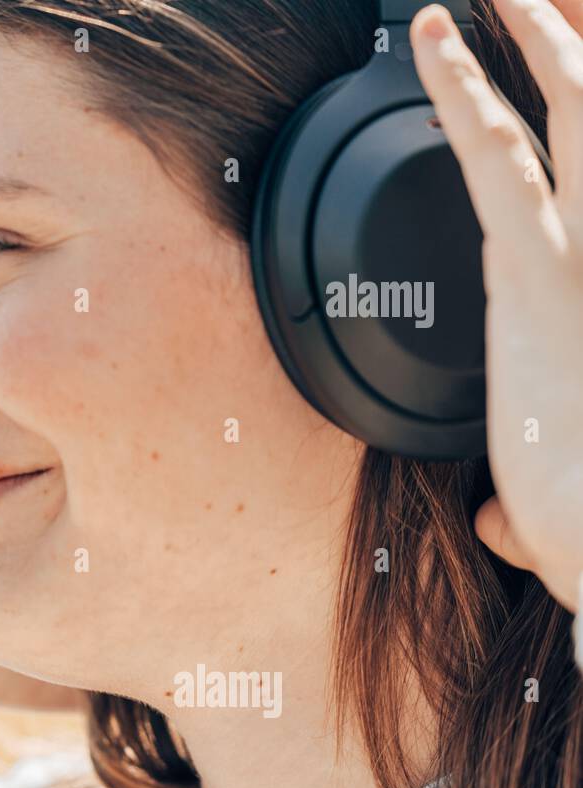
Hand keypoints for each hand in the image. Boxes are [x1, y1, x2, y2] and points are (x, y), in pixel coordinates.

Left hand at [413, 0, 582, 610]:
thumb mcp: (546, 507)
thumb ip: (519, 502)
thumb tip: (494, 524)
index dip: (580, 121)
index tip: (565, 73)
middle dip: (573, 45)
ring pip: (566, 112)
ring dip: (528, 36)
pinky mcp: (537, 268)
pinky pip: (494, 153)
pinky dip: (463, 90)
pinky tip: (433, 41)